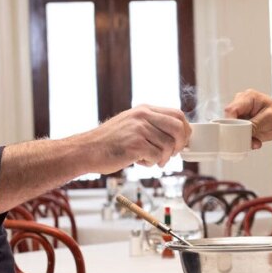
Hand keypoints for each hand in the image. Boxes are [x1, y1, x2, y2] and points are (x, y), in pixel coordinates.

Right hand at [75, 105, 190, 170]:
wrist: (87, 150)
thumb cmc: (109, 142)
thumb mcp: (131, 124)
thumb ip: (152, 126)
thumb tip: (178, 136)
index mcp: (144, 109)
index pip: (177, 114)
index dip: (185, 130)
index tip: (183, 142)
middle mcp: (143, 116)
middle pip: (178, 127)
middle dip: (180, 144)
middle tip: (172, 154)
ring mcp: (139, 129)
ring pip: (168, 146)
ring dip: (163, 158)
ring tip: (150, 160)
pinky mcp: (135, 144)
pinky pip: (157, 156)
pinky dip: (151, 163)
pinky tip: (139, 161)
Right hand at [223, 89, 271, 149]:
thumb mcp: (269, 118)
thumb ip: (255, 124)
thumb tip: (242, 132)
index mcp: (248, 98)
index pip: (232, 109)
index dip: (230, 122)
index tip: (236, 132)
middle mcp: (241, 106)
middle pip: (229, 120)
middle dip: (238, 133)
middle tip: (249, 139)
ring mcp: (241, 116)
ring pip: (232, 130)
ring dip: (243, 138)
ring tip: (255, 141)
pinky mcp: (242, 126)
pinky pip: (238, 135)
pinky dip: (246, 141)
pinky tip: (255, 142)